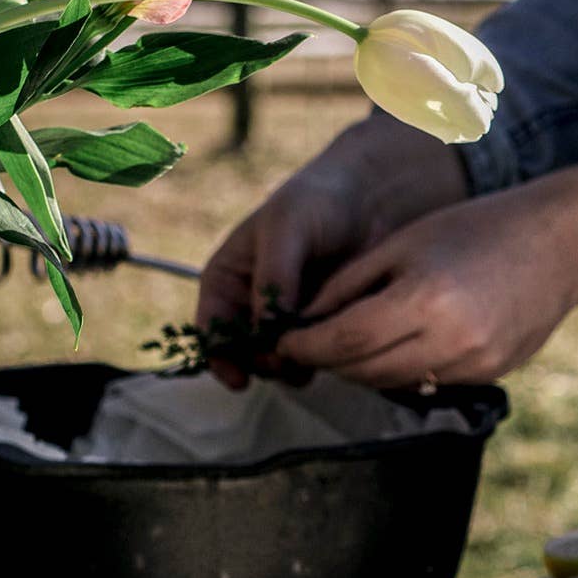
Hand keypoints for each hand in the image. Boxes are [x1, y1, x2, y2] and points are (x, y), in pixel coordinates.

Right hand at [195, 113, 469, 378]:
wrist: (367, 199)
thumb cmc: (315, 202)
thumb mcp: (285, 230)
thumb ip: (274, 278)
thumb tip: (267, 332)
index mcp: (227, 281)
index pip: (211, 330)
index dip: (220, 358)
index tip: (240, 378)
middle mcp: (251, 306)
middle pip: (245, 354)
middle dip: (263, 364)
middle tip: (287, 363)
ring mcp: (287, 320)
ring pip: (281, 361)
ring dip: (294, 366)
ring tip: (315, 355)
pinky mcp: (321, 326)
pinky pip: (316, 355)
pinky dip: (322, 358)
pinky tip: (337, 349)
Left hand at [277, 158, 577, 387]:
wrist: (558, 245)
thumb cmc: (474, 229)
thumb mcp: (404, 243)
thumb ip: (351, 284)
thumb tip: (302, 322)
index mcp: (423, 299)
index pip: (344, 340)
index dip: (305, 344)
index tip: (281, 339)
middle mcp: (451, 341)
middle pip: (365, 370)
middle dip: (329, 360)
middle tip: (308, 342)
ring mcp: (475, 364)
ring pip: (394, 383)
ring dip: (363, 369)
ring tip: (351, 342)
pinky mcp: (490, 375)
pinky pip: (428, 383)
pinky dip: (403, 368)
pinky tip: (400, 343)